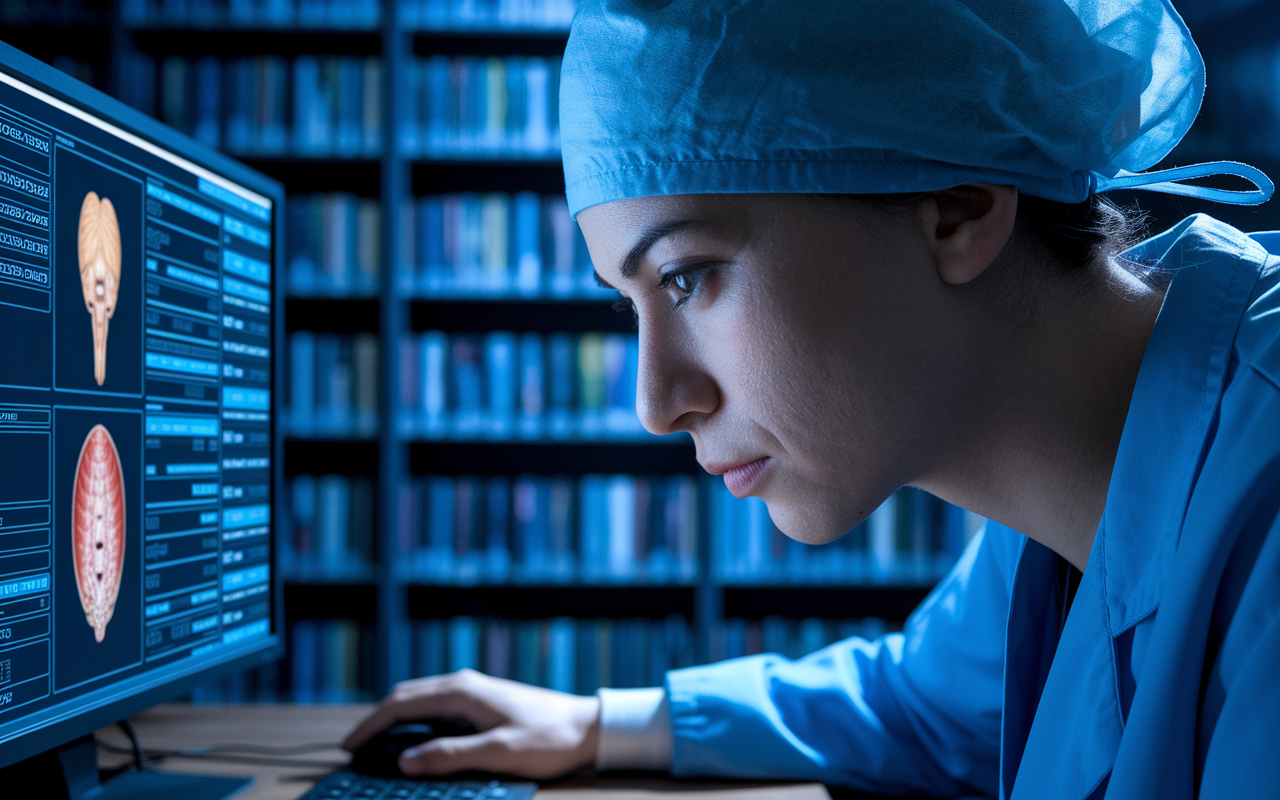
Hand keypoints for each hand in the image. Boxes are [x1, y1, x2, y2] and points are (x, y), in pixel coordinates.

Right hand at [343, 669, 600, 778]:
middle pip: (405, 697)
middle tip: (354, 748)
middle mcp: (464, 684)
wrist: (588, 727)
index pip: (400, 704)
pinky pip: (436, 707)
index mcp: (462, 691)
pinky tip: (413, 739)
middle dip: (376, 721)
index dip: (370, 725)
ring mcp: (473, 691)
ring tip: (376, 745)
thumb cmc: (549, 740)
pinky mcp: (482, 701)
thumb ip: (450, 756)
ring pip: (420, 700)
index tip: (349, 746)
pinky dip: (415, 721)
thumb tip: (405, 761)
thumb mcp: (498, 754)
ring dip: (395, 720)